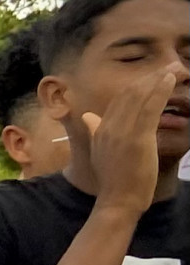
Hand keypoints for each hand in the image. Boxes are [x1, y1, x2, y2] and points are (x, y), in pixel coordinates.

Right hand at [73, 57, 185, 215]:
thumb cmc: (115, 180)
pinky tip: (170, 80)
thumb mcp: (101, 152)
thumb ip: (95, 131)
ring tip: (175, 68)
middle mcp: (109, 126)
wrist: (117, 200)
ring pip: (140, 97)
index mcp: (101, 129)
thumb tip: (88, 116)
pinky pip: (149, 108)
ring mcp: (122, 132)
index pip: (120, 99)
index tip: (156, 75)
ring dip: (159, 79)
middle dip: (152, 76)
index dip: (139, 84)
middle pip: (130, 93)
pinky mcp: (137, 138)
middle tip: (171, 64)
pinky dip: (160, 91)